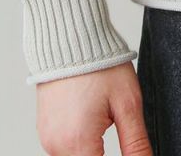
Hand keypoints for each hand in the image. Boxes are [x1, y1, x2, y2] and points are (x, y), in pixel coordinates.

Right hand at [34, 59, 152, 155]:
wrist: (70, 35)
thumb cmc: (101, 64)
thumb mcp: (127, 104)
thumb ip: (136, 144)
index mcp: (78, 143)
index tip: (129, 150)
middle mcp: (56, 146)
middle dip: (104, 155)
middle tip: (116, 127)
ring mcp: (47, 138)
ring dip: (92, 151)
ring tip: (104, 119)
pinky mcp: (44, 129)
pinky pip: (64, 148)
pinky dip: (80, 142)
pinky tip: (91, 118)